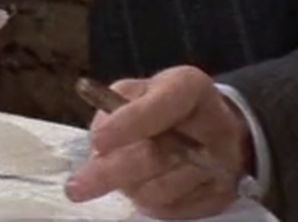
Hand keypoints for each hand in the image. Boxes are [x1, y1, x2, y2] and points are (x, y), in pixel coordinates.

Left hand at [66, 66, 255, 218]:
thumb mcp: (140, 91)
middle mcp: (214, 126)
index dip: (130, 124)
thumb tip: (97, 148)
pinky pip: (171, 209)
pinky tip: (146, 185)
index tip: (98, 141)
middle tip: (76, 188)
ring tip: (122, 176)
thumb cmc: (165, 106)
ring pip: (160, 189)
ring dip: (130, 188)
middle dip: (111, 172)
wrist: (215, 129)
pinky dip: (148, 202)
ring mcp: (222, 166)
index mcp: (190, 87)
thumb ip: (115, 110)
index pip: (162, 106)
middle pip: (156, 157)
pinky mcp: (220, 197)